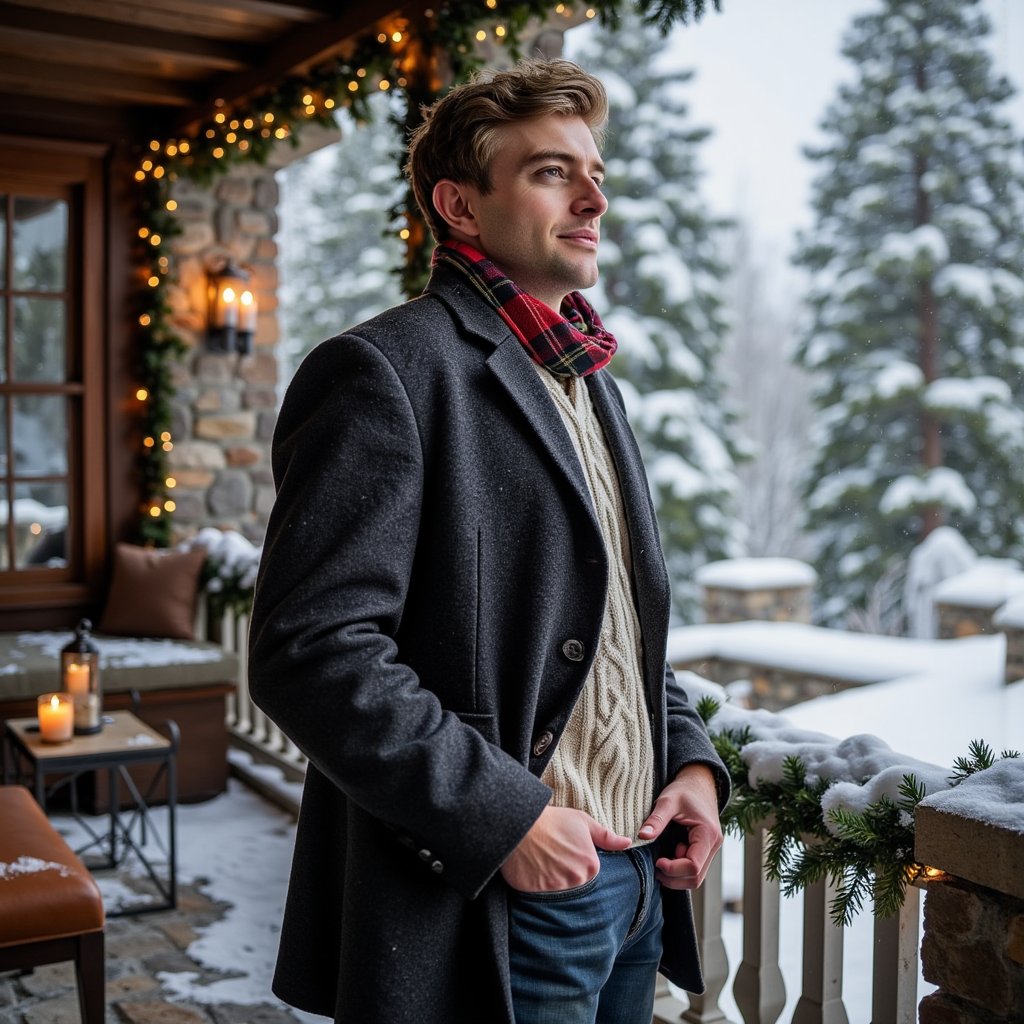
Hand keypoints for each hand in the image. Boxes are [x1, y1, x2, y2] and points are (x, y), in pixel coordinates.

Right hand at [500, 805, 631, 892]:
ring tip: (541, 859)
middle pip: (574, 883)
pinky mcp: (536, 893)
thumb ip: (607, 836)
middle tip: (552, 854)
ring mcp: (556, 888)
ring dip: (550, 879)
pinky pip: (539, 894)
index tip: (565, 850)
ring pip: (557, 890)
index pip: (588, 873)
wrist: (521, 822)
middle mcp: (576, 880)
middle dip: (564, 872)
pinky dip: (535, 883)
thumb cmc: (554, 821)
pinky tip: (531, 867)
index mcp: (591, 866)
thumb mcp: (583, 822)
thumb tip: (627, 842)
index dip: (575, 861)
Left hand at [637, 764, 722, 890]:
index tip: (657, 861)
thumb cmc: (684, 790)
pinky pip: (695, 869)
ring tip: (661, 860)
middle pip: (696, 877)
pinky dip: (680, 869)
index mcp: (708, 834)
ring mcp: (711, 849)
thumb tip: (642, 835)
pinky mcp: (705, 850)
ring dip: (677, 875)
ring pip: (696, 877)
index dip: (674, 869)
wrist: (697, 783)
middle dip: (674, 876)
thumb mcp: (668, 801)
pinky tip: (669, 856)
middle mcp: (714, 845)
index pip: (694, 866)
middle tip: (656, 865)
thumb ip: (656, 820)